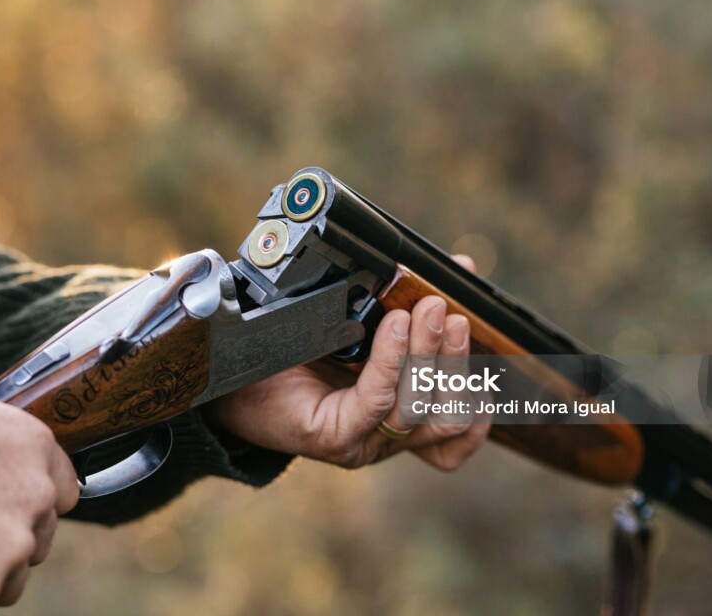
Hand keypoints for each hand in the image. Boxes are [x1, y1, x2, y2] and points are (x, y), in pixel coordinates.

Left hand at [207, 255, 488, 470]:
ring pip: (419, 410)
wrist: (226, 363)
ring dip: (429, 354)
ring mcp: (362, 441)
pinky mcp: (333, 436)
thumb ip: (411, 301)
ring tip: (427, 308)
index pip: (459, 427)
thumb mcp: (362, 315)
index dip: (481, 394)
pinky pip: (377, 401)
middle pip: (447, 414)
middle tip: (448, 309)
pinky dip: (392, 360)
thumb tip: (462, 270)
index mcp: (398, 413)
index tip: (484, 340)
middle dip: (456, 358)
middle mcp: (386, 436)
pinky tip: (393, 324)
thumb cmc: (293, 339)